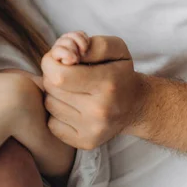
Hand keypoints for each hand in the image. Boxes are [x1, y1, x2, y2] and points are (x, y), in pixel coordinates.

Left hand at [42, 35, 145, 149]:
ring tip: (73, 89)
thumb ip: (92, 44)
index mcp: (107, 83)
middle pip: (52, 87)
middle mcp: (100, 111)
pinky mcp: (85, 142)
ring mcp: (93, 130)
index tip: (63, 59)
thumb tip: (67, 53)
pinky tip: (72, 106)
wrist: (136, 106)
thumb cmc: (120, 72)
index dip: (53, 61)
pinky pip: (52, 123)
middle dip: (54, 74)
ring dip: (55, 93)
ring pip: (50, 104)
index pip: (59, 75)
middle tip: (69, 72)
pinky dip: (57, 112)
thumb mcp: (115, 48)